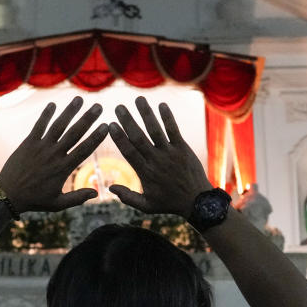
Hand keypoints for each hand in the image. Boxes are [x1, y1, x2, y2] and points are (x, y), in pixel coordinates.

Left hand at [0, 97, 108, 213]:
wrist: (8, 195)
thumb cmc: (35, 200)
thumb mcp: (58, 204)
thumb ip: (78, 198)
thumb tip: (97, 192)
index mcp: (63, 168)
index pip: (84, 149)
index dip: (96, 137)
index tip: (106, 126)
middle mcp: (54, 154)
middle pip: (74, 133)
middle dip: (87, 119)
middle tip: (99, 107)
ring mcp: (40, 147)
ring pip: (58, 126)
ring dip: (69, 112)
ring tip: (79, 99)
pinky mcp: (28, 143)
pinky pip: (39, 126)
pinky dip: (46, 115)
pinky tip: (53, 104)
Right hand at [108, 96, 211, 219]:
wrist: (197, 201)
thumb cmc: (169, 203)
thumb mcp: (146, 206)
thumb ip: (127, 197)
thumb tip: (109, 187)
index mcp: (145, 172)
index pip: (129, 151)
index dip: (119, 138)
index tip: (111, 125)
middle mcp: (156, 160)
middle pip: (139, 137)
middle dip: (128, 121)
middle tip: (119, 107)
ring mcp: (170, 153)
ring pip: (156, 130)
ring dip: (147, 114)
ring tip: (139, 100)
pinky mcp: (183, 149)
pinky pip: (174, 130)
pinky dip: (168, 118)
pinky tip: (162, 105)